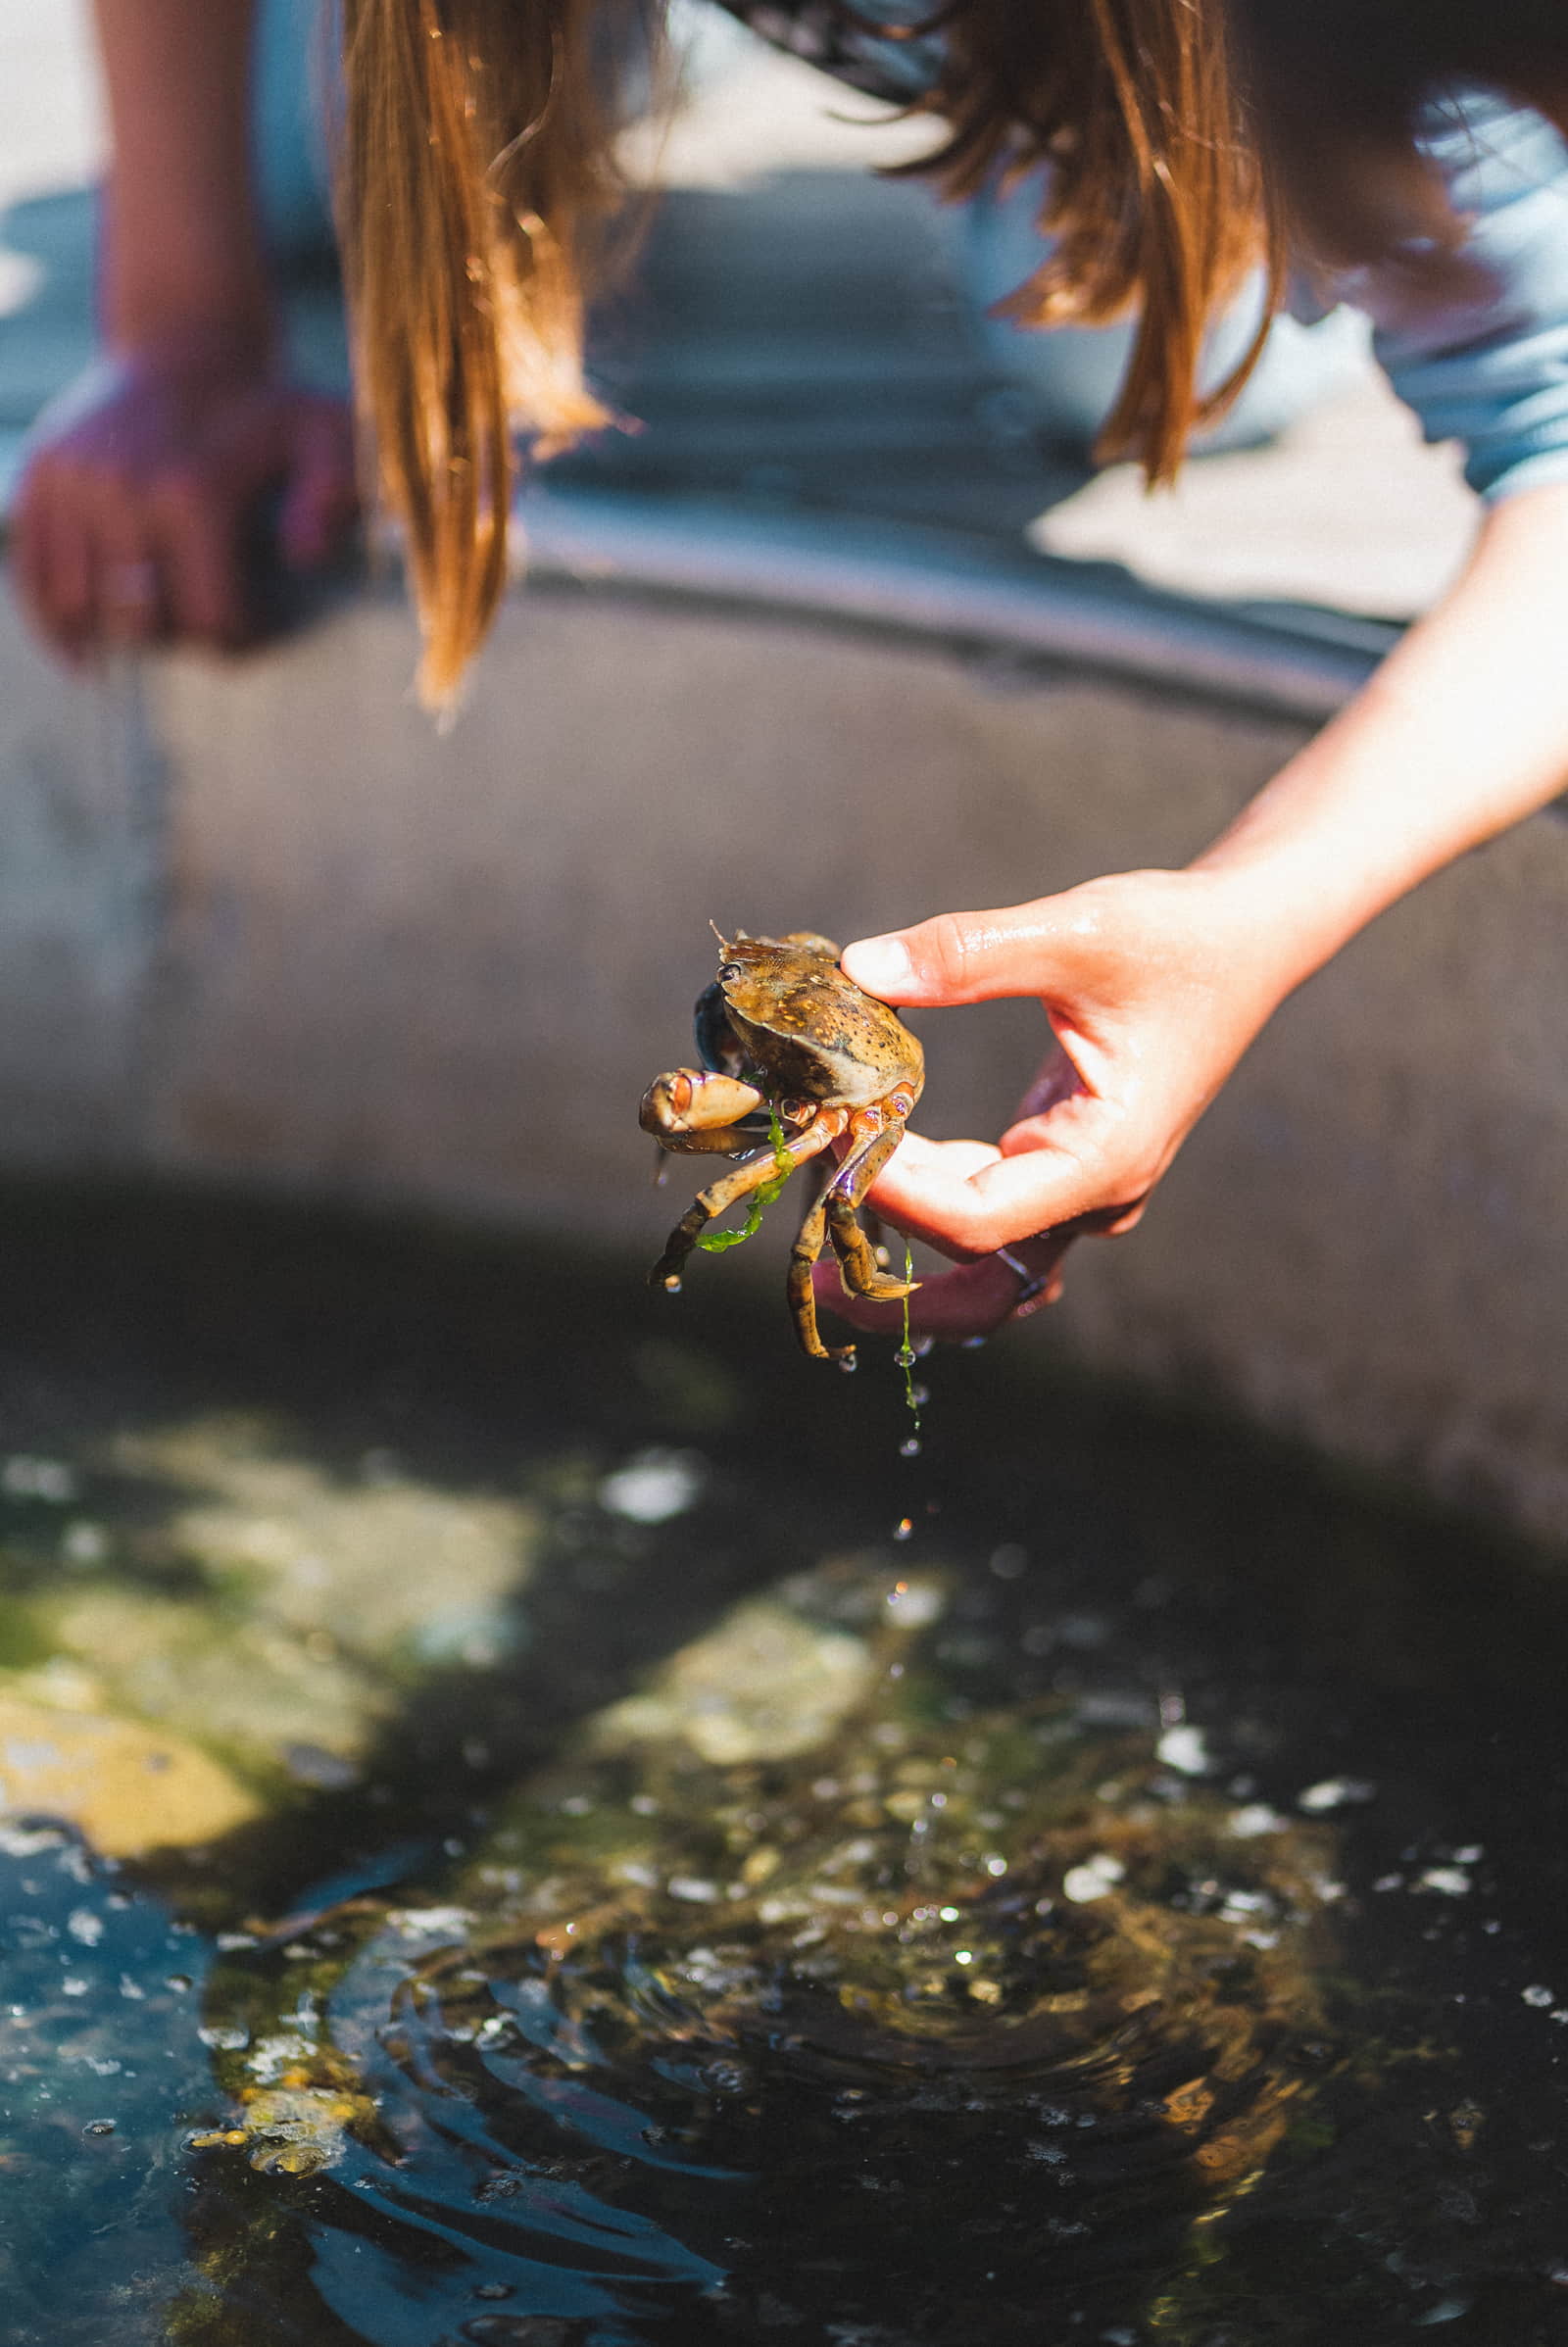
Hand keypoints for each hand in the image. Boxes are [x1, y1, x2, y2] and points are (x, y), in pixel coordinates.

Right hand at [13, 336, 357, 659]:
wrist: (184, 347)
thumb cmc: (265, 412)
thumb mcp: (325, 437)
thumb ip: (337, 492)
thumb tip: (304, 556)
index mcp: (191, 492)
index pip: (208, 619)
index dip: (235, 638)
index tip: (249, 625)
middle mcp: (120, 489)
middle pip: (142, 622)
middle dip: (176, 638)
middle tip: (198, 620)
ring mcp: (70, 484)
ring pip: (82, 608)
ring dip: (117, 633)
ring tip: (152, 628)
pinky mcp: (37, 481)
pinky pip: (31, 576)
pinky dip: (54, 623)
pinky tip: (85, 651)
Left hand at [815, 868, 1287, 1341]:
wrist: (1249, 935)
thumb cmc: (1177, 934)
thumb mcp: (1073, 930)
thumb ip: (964, 952)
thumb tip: (858, 969)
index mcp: (1104, 1157)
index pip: (974, 1218)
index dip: (890, 1194)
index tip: (828, 1139)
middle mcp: (1096, 1191)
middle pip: (981, 1277)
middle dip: (897, 1286)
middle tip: (814, 1276)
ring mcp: (1084, 1184)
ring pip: (986, 1255)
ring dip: (910, 1250)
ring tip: (827, 1213)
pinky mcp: (1068, 1159)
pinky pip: (989, 1207)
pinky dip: (930, 1199)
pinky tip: (873, 1163)